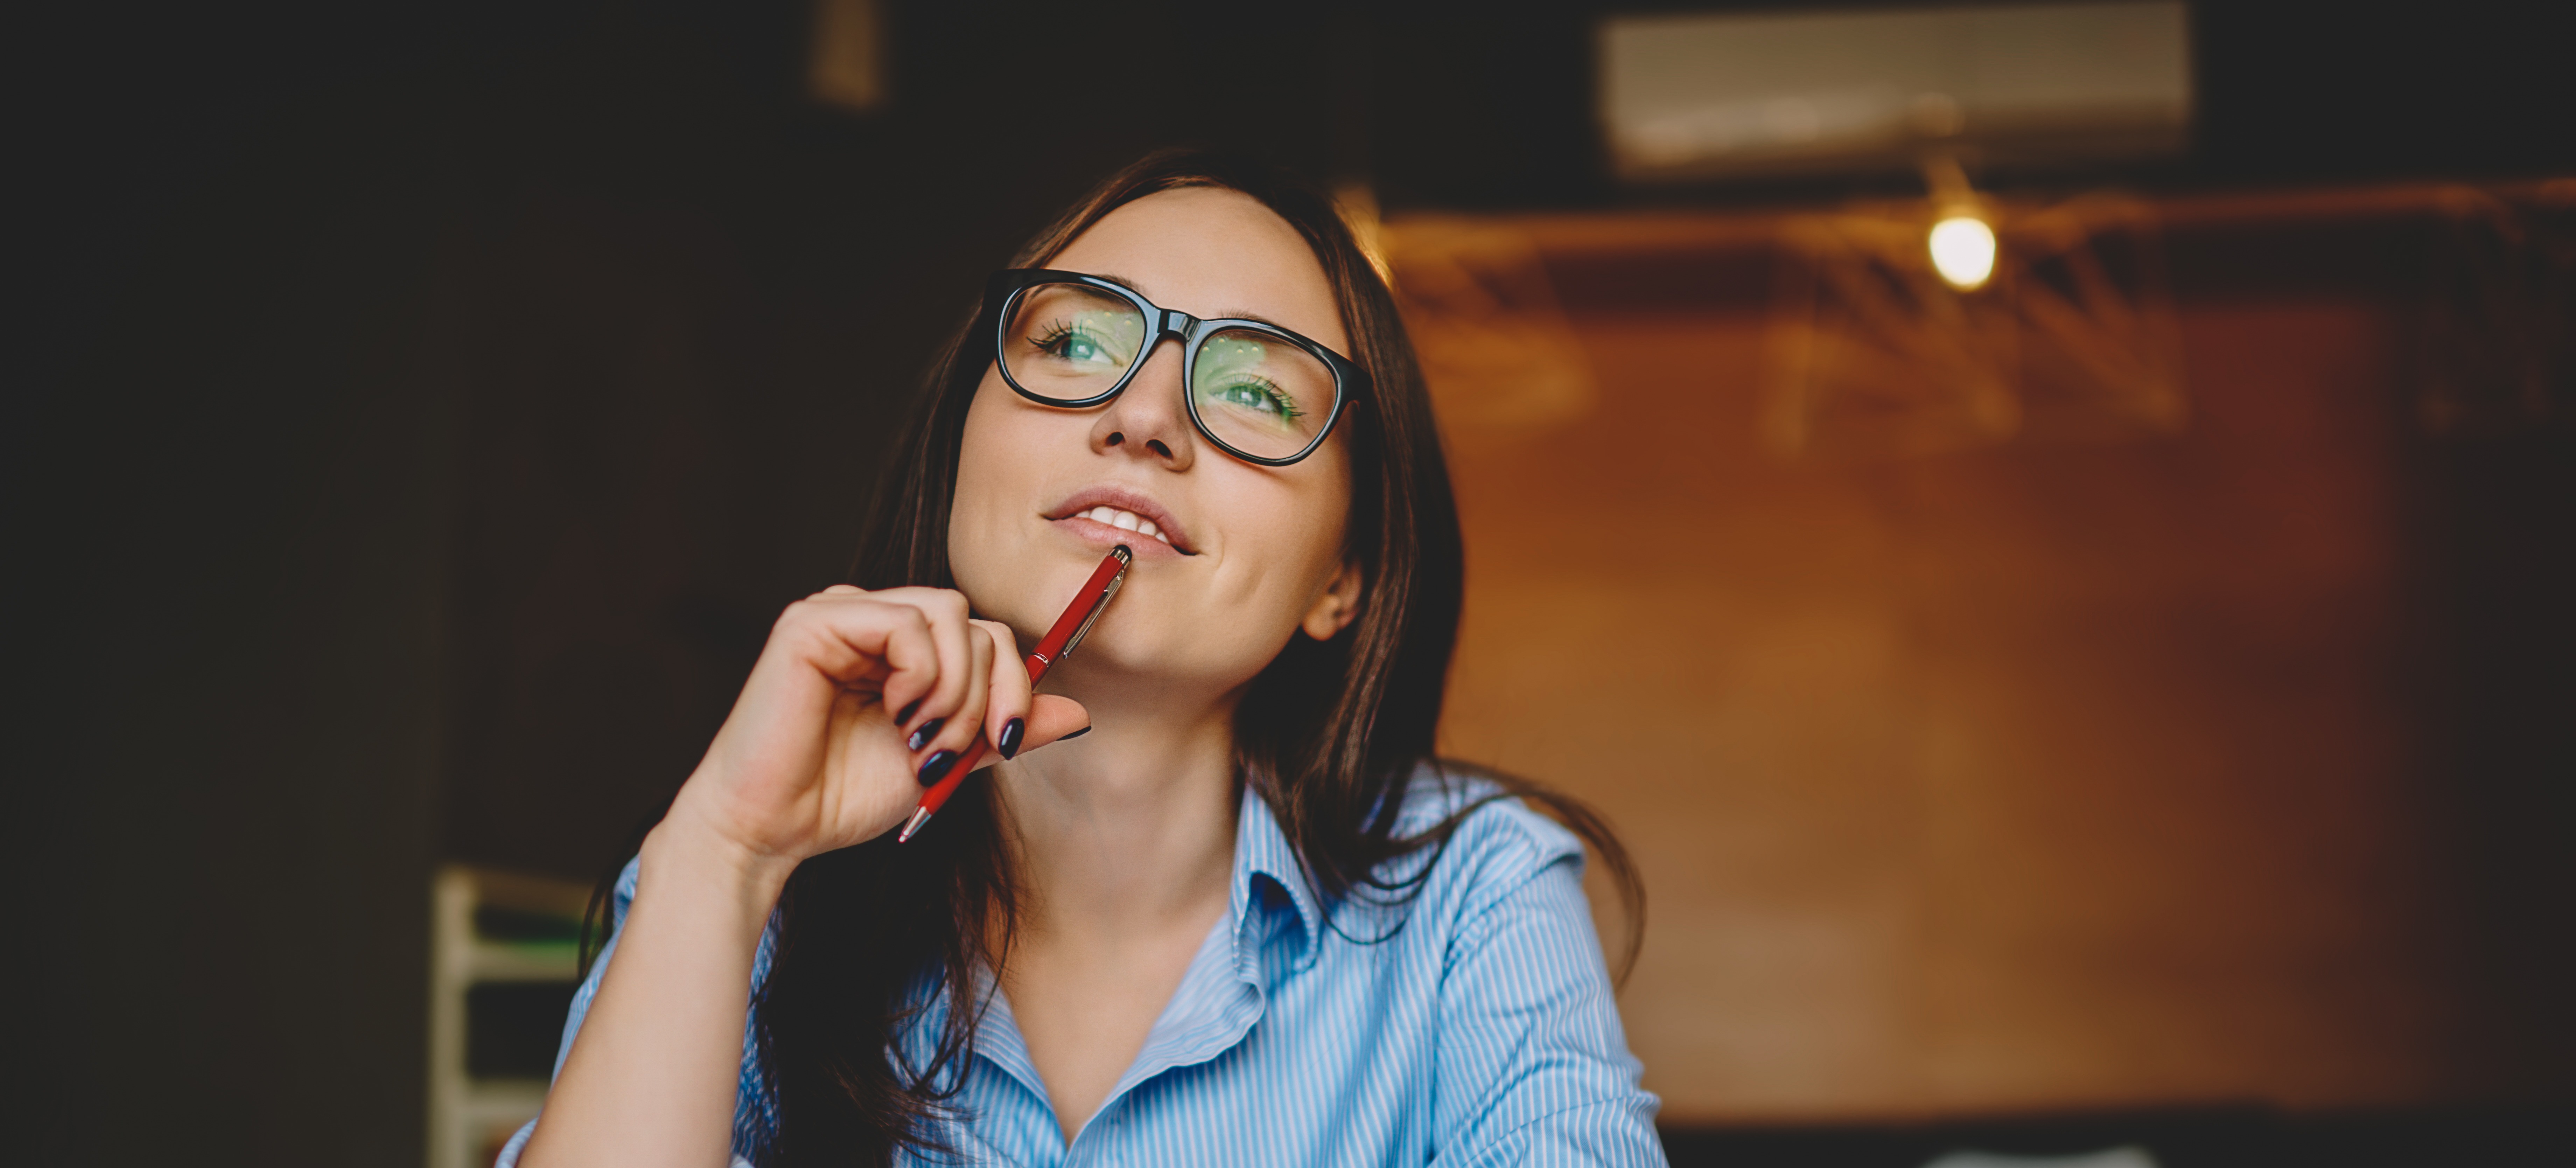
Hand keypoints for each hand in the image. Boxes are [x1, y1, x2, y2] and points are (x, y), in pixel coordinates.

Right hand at [658, 585, 1090, 880]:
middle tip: (948, 753)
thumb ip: (1000, 730)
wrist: (770, 830)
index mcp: (901, 649)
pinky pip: (906, 623)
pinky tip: (894, 714)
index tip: (1002, 745)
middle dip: (985, 697)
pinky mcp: (815, 620)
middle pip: (978, 623)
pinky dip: (920, 674)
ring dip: (955, 689)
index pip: (988, 637)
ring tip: (921, 739)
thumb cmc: (842, 796)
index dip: (1014, 687)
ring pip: (951, 614)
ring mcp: (843, 612)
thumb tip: (1073, 711)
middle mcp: (873, 619)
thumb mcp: (946, 761)